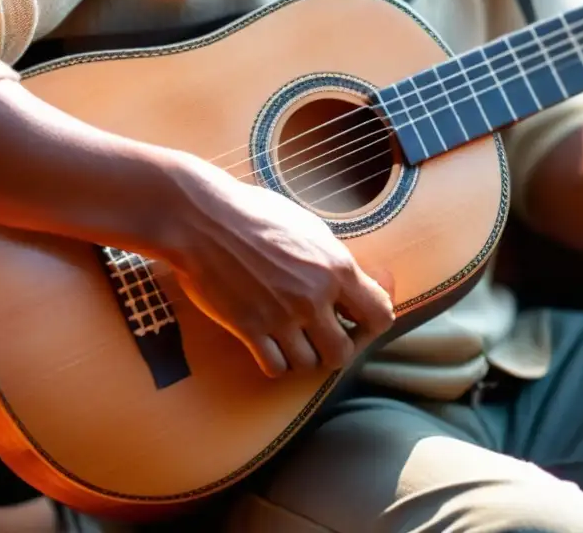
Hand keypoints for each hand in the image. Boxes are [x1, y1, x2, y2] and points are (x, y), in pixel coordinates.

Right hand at [154, 156, 394, 377]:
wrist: (202, 218)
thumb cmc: (257, 214)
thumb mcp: (311, 229)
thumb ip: (335, 262)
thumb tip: (355, 286)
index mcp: (337, 268)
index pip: (380, 316)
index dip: (371, 325)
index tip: (355, 321)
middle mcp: (314, 297)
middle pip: (343, 353)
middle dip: (336, 348)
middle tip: (323, 336)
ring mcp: (281, 316)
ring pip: (309, 365)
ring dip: (304, 356)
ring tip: (294, 339)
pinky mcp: (249, 328)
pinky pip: (275, 368)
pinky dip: (275, 362)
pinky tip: (270, 345)